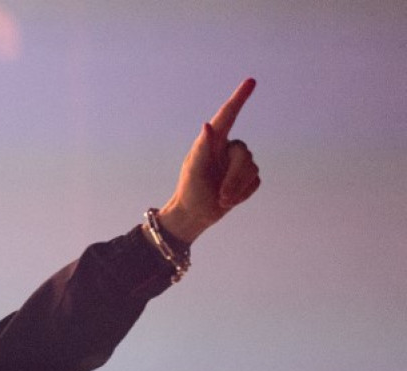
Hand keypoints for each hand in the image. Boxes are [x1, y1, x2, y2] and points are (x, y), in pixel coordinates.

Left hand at [157, 78, 261, 243]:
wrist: (194, 215)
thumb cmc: (190, 190)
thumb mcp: (193, 170)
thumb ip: (202, 147)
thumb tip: (207, 125)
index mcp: (213, 142)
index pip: (228, 116)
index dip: (240, 98)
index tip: (250, 82)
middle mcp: (228, 149)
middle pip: (244, 155)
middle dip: (234, 178)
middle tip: (220, 195)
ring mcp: (238, 164)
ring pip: (252, 169)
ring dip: (236, 188)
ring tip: (221, 199)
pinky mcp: (247, 179)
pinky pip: (255, 182)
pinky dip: (243, 194)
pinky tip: (229, 200)